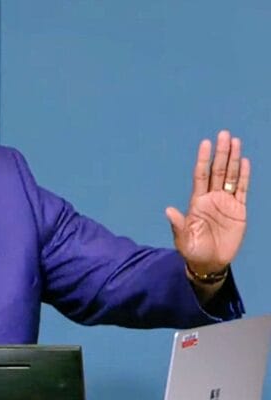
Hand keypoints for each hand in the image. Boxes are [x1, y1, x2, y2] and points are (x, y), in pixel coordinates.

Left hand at [165, 130, 248, 277]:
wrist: (210, 263)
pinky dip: (244, 176)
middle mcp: (211, 198)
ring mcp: (225, 203)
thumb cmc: (193, 251)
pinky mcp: (239, 211)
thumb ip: (178, 225)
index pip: (201, 175)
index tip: (205, 143)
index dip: (203, 159)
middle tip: (224, 134)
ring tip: (235, 141)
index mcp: (197, 202)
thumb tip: (168, 211)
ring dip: (233, 159)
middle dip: (221, 153)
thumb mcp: (183, 240)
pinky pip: (242, 190)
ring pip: (230, 176)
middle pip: (217, 170)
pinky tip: (245, 162)